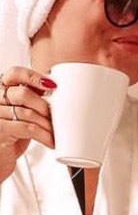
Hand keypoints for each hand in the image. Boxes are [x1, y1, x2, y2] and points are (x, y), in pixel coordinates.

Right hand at [0, 67, 55, 182]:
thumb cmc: (9, 135)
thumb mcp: (17, 113)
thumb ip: (29, 99)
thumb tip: (54, 88)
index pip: (14, 73)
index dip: (34, 76)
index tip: (52, 85)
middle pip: (23, 94)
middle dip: (44, 105)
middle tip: (54, 116)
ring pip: (29, 113)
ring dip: (47, 123)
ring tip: (55, 131)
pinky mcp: (0, 132)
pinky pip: (29, 129)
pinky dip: (45, 135)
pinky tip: (51, 141)